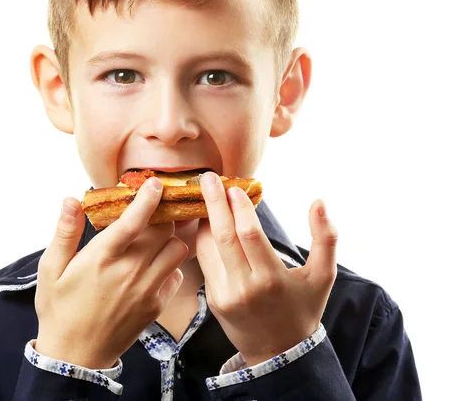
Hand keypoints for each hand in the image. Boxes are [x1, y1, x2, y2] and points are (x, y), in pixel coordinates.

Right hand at [35, 177, 187, 368]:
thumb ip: (65, 232)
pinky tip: (156, 263)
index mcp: (102, 258)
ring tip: (156, 236)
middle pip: (164, 230)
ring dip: (170, 238)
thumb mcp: (51, 269)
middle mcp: (129, 271)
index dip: (148, 198)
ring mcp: (146, 290)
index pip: (133, 221)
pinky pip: (177, 275)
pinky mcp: (156, 305)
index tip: (156, 182)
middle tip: (157, 207)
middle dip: (163, 214)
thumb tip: (71, 200)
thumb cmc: (59, 308)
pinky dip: (172, 264)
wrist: (75, 357)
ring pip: (177, 250)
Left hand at [195, 172, 337, 365]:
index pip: (249, 236)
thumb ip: (326, 238)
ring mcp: (224, 294)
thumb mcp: (323, 276)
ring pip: (207, 248)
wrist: (280, 352)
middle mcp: (244, 287)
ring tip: (204, 193)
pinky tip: (206, 218)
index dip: (239, 208)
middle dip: (213, 203)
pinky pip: (205, 261)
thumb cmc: (304, 308)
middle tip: (207, 177)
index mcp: (271, 280)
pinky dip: (203, 237)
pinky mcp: (212, 298)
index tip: (234, 186)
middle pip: (222, 237)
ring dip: (204, 218)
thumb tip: (319, 201)